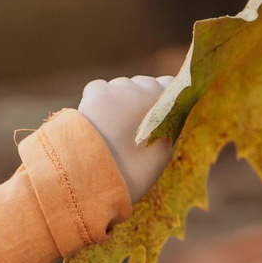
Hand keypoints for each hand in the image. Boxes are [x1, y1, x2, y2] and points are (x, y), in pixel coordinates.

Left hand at [78, 74, 176, 200]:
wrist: (105, 179)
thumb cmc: (134, 172)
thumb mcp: (161, 151)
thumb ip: (163, 127)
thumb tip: (156, 116)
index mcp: (169, 107)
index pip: (168, 84)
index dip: (157, 93)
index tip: (148, 107)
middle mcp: (150, 91)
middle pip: (140, 83)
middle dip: (132, 98)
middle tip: (122, 125)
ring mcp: (125, 89)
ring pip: (118, 86)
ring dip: (113, 100)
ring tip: (106, 129)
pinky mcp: (101, 92)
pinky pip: (97, 89)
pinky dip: (93, 102)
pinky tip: (92, 123)